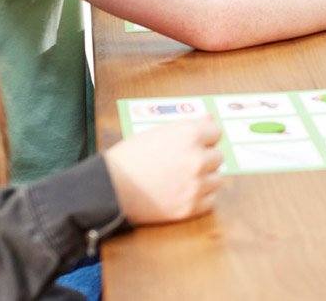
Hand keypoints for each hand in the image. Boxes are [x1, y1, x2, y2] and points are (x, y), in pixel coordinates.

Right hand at [104, 117, 222, 224]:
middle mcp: (197, 158)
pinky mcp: (190, 207)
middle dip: (203, 160)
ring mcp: (195, 184)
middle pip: (218, 157)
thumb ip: (189, 125)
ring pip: (216, 180)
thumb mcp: (158, 133)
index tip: (191, 145)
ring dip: (204, 180)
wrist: (108, 188)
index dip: (203, 139)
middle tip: (181, 165)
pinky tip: (181, 194)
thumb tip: (210, 117)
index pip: (216, 133)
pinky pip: (210, 201)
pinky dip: (199, 199)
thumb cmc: (130, 157)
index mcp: (190, 134)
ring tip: (180, 180)